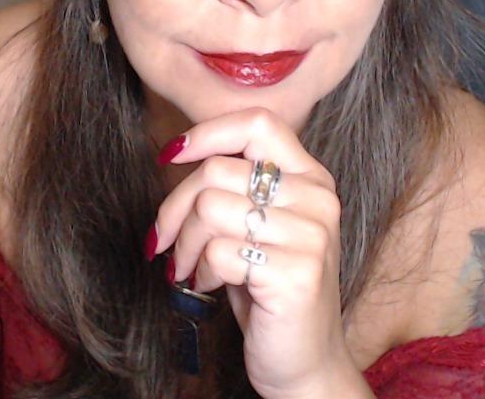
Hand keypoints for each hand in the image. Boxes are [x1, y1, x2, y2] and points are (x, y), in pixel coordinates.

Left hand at [152, 108, 370, 398]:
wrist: (304, 361)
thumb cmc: (269, 286)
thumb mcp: (258, 224)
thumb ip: (235, 185)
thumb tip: (176, 153)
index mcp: (311, 177)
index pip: (258, 123)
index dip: (207, 133)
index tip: (171, 155)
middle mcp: (318, 199)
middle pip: (216, 171)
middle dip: (175, 208)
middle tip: (166, 241)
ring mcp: (312, 235)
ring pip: (210, 208)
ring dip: (185, 245)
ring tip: (191, 267)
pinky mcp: (297, 272)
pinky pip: (219, 251)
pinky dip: (202, 271)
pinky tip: (212, 285)